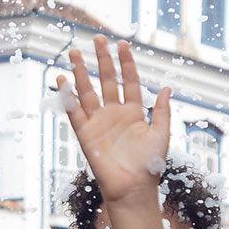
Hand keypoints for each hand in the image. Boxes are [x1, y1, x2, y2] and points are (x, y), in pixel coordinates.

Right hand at [58, 36, 171, 202]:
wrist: (133, 189)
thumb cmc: (149, 166)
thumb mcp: (161, 136)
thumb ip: (163, 112)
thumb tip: (166, 88)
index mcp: (135, 113)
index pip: (129, 81)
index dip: (126, 63)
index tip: (122, 44)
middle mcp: (115, 114)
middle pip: (107, 81)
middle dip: (103, 60)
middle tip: (98, 39)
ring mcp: (99, 122)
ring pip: (88, 91)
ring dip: (81, 72)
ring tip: (75, 52)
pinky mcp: (86, 133)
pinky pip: (74, 111)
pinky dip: (67, 96)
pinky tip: (62, 79)